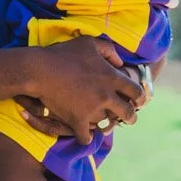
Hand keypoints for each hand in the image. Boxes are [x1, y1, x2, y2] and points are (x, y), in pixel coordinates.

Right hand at [13, 37, 143, 146]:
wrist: (40, 70)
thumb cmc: (63, 54)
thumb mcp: (88, 43)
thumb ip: (108, 50)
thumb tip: (120, 62)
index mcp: (112, 77)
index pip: (136, 91)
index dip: (140, 98)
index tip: (138, 102)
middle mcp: (106, 96)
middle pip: (128, 113)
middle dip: (131, 118)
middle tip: (129, 119)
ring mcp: (92, 110)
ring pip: (106, 123)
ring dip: (104, 122)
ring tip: (100, 120)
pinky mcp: (77, 121)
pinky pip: (86, 136)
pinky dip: (86, 137)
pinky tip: (86, 134)